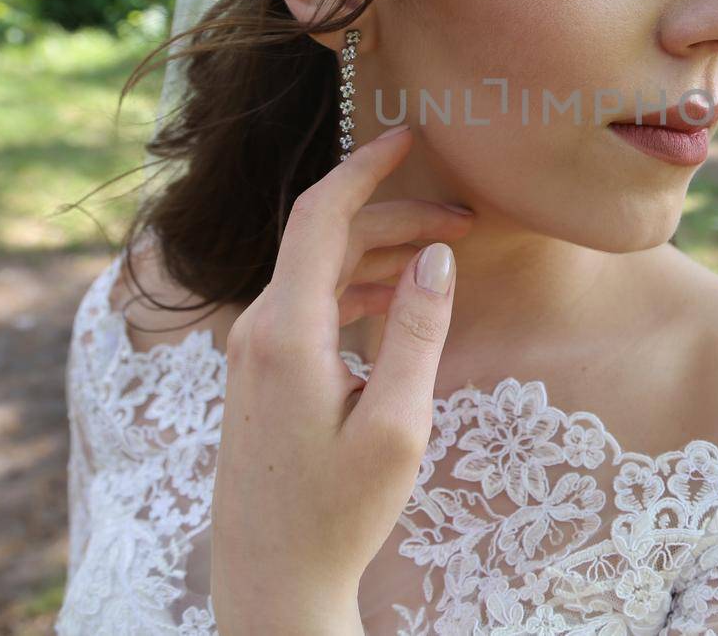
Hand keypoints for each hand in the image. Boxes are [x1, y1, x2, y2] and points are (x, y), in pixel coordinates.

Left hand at [210, 124, 471, 635]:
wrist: (271, 582)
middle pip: (325, 239)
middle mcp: (258, 329)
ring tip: (446, 256)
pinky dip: (356, 287)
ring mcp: (252, 352)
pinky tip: (400, 299)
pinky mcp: (259, 373)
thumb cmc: (337, 514)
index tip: (409, 136)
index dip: (365, 165)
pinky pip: (309, 304)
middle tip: (465, 222)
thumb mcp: (397, 425)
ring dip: (380, 253)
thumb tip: (435, 255)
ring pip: (318, 271)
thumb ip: (417, 331)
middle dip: (395, 216)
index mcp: (286, 332)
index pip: (321, 214)